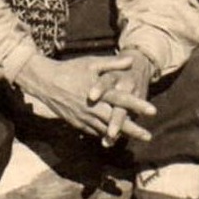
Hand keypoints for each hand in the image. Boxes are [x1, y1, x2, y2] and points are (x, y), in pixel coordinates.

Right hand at [15, 51, 154, 141]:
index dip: (137, 105)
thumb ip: (112, 64)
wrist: (45, 82)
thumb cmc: (70, 70)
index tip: (153, 110)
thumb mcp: (91, 63)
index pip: (122, 99)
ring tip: (136, 138)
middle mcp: (92, 107)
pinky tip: (114, 137)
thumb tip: (131, 60)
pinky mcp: (77, 123)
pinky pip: (93, 131)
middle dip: (133, 130)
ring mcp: (84, 118)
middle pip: (116, 121)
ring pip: (105, 130)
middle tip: (148, 136)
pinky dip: (104, 135)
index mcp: (98, 92)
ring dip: (121, 135)